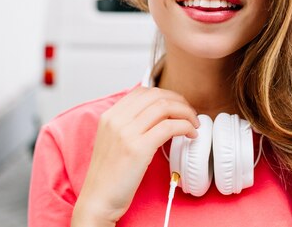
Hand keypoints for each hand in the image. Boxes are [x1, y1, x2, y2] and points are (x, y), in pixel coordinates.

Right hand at [71, 86, 198, 226]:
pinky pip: (169, 127)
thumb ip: (128, 125)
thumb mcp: (112, 141)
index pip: (142, 91)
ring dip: (185, 113)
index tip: (176, 105)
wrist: (98, 199)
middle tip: (189, 113)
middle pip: (155, 95)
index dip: (164, 94)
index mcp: (109, 116)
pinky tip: (190, 135)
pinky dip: (185, 127)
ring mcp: (126, 133)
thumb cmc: (109, 175)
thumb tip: (156, 115)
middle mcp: (116, 120)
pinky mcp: (138, 148)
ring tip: (193, 124)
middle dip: (178, 101)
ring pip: (164, 107)